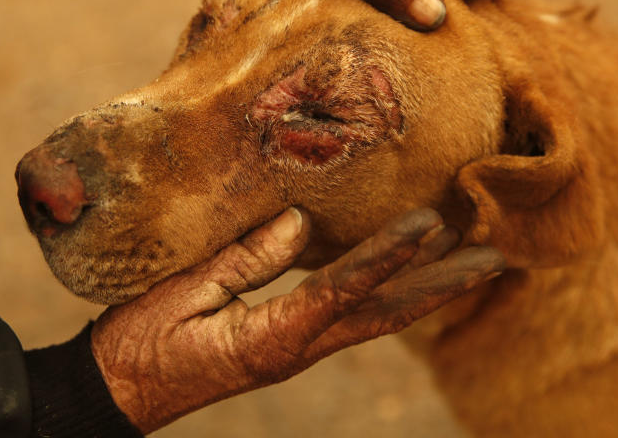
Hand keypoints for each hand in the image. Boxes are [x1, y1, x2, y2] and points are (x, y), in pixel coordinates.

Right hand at [91, 207, 504, 432]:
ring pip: (378, 316)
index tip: (432, 224)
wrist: (117, 393)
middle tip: (500, 257)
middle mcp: (298, 346)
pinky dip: (391, 290)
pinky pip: (353, 314)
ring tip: (478, 261)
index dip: (387, 256)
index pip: (341, 290)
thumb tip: (302, 224)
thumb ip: (243, 259)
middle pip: (385, 313)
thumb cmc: (137, 345)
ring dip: (431, 288)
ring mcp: (299, 348)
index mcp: (271, 338)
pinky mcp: (290, 341)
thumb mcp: (183, 295)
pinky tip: (412, 273)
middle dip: (443, 284)